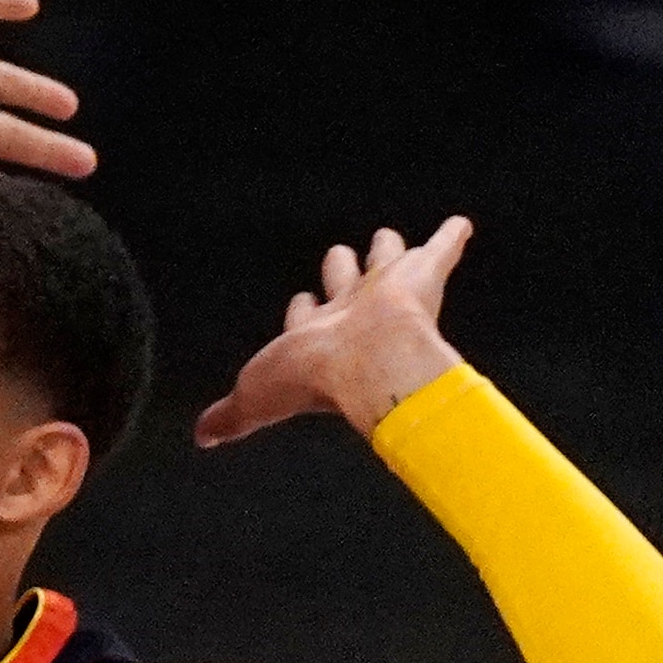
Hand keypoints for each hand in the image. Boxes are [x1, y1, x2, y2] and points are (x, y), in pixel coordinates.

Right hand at [194, 219, 469, 446]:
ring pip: (385, 263)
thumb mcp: (261, 400)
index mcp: (311, 335)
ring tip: (391, 239)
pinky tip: (461, 226)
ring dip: (388, 251)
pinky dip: (451, 238)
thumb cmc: (312, 377)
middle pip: (343, 281)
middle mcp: (347, 310)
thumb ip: (232, 417)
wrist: (363, 360)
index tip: (303, 302)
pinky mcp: (418, 282)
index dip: (303, 311)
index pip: (304, 318)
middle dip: (341, 269)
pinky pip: (440, 252)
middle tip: (342, 256)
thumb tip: (201, 437)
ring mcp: (383, 293)